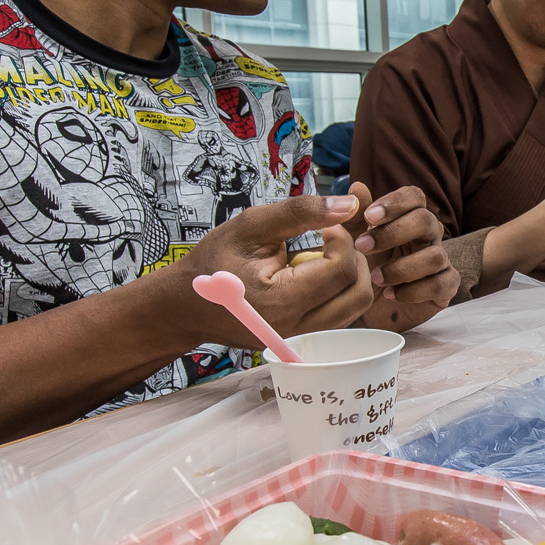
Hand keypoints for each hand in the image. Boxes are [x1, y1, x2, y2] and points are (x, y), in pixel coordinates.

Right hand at [168, 194, 375, 346]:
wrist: (186, 305)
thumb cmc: (214, 261)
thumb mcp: (251, 225)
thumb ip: (301, 212)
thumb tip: (350, 204)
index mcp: (280, 300)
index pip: (340, 269)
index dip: (343, 239)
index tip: (325, 226)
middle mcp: (294, 327)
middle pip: (358, 294)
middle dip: (355, 259)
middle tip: (333, 239)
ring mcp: (298, 339)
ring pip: (355, 308)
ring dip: (351, 276)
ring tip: (326, 254)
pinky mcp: (300, 340)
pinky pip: (340, 316)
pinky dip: (341, 291)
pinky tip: (320, 271)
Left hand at [346, 184, 458, 318]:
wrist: (369, 308)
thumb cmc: (365, 269)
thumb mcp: (353, 243)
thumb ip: (354, 217)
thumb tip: (357, 187)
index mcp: (408, 219)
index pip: (414, 197)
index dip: (395, 202)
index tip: (369, 217)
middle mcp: (428, 236)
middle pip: (426, 220)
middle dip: (393, 233)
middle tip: (362, 247)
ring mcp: (440, 262)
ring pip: (435, 255)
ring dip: (401, 267)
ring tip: (375, 278)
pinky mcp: (445, 287)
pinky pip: (440, 284)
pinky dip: (414, 291)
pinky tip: (391, 294)